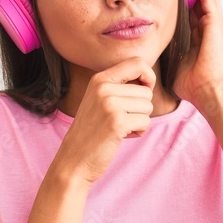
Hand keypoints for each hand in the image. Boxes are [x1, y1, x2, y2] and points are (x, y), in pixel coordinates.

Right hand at [53, 57, 155, 185]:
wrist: (74, 159)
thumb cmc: (92, 131)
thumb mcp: (99, 100)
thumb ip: (119, 86)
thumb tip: (149, 77)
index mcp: (99, 79)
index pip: (137, 62)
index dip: (148, 75)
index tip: (144, 89)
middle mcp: (103, 88)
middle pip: (146, 91)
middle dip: (140, 108)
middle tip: (120, 119)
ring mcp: (110, 105)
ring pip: (148, 107)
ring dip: (139, 121)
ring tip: (119, 128)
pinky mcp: (117, 122)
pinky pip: (145, 122)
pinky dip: (139, 132)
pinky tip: (122, 136)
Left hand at [172, 0, 222, 105]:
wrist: (207, 90)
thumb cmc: (191, 83)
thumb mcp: (173, 62)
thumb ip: (165, 53)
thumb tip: (147, 53)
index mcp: (198, 35)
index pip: (190, 9)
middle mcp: (207, 27)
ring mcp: (213, 25)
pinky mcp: (215, 25)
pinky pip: (210, 1)